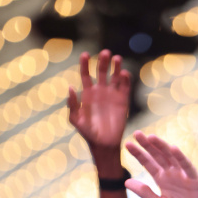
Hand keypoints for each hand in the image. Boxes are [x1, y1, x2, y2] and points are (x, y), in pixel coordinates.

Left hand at [68, 50, 130, 164]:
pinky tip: (124, 73)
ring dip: (116, 66)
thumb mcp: (76, 120)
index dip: (85, 64)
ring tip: (117, 59)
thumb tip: (71, 87)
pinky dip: (126, 79)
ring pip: (115, 76)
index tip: (85, 54)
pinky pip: (126, 87)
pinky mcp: (124, 101)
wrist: (104, 144)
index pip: (86, 74)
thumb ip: (72, 104)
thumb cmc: (88, 133)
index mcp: (88, 94)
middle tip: (106, 53)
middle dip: (103, 61)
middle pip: (102, 71)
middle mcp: (101, 91)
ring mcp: (112, 95)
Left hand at [125, 132, 197, 197]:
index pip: (148, 163)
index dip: (139, 154)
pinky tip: (173, 148)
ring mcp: (183, 175)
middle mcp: (172, 174)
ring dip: (162, 147)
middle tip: (137, 133)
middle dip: (148, 145)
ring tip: (151, 137)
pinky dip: (181, 158)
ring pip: (171, 157)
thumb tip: (126, 181)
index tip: (127, 144)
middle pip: (158, 156)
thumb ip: (144, 192)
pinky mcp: (195, 180)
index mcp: (162, 180)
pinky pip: (187, 166)